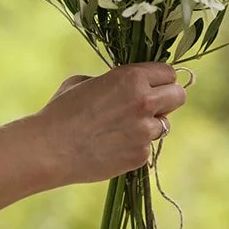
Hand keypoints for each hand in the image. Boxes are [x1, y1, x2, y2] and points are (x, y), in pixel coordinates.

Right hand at [35, 63, 186, 186]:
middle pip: (179, 96)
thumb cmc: (61, 110)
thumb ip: (113, 81)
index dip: (160, 78)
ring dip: (149, 125)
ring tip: (122, 128)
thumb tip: (126, 86)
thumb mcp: (85, 81)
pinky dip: (135, 146)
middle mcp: (144, 102)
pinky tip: (112, 145)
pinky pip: (147, 147)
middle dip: (167, 99)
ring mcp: (144, 131)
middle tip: (149, 105)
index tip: (151, 84)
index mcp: (131, 78)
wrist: (49, 148)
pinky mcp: (140, 156)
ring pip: (164, 125)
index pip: (169, 73)